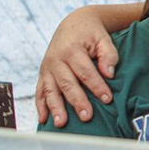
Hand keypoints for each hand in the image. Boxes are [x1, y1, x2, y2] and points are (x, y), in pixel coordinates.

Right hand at [35, 9, 119, 126]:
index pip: (85, 71)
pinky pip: (39, 92)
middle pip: (67, 83)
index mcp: (72, 50)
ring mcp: (47, 68)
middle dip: (77, 101)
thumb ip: (108, 54)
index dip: (97, 86)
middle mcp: (55, 60)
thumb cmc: (91, 34)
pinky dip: (40, 106)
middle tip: (87, 116)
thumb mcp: (103, 39)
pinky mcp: (43, 75)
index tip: (107, 99)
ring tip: (61, 124)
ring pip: (50, 90)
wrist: (73, 25)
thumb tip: (108, 73)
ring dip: (55, 108)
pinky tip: (44, 120)